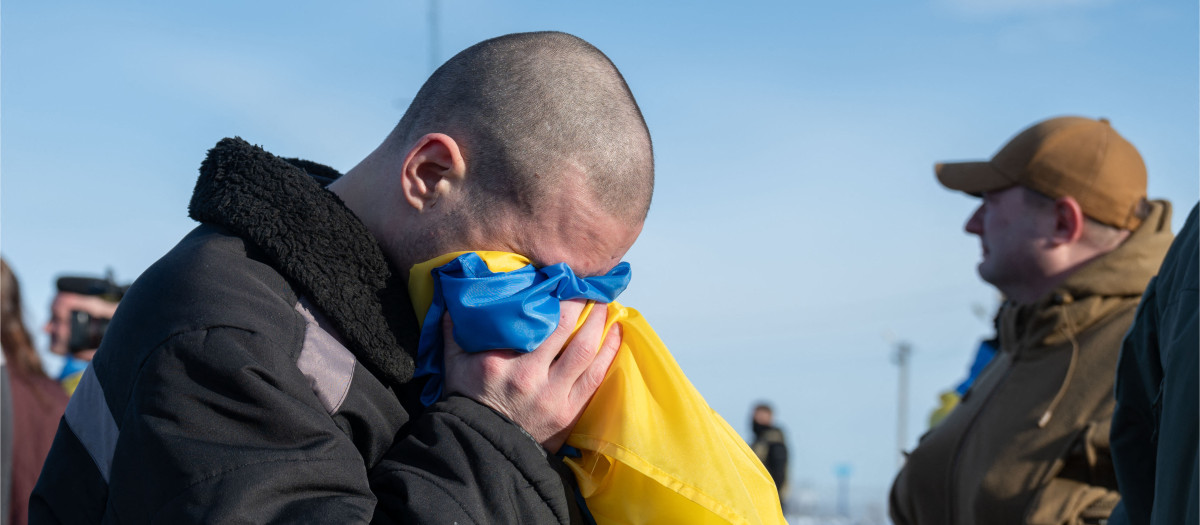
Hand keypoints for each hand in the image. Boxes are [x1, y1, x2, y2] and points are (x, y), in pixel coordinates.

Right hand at [442, 299, 620, 452]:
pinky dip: (609, 351)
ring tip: (604, 304)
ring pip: (585, 350)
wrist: (483, 447)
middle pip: (565, 329)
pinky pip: (596, 376)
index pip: (532, 320)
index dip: (552, 295)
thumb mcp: (454, 364)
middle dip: (581, 303)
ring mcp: (552, 396)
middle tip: (588, 286)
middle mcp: (529, 376)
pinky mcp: (569, 412)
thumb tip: (453, 298)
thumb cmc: (469, 401)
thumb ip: (455, 331)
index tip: (561, 278)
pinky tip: (615, 333)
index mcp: (500, 362)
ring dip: (599, 323)